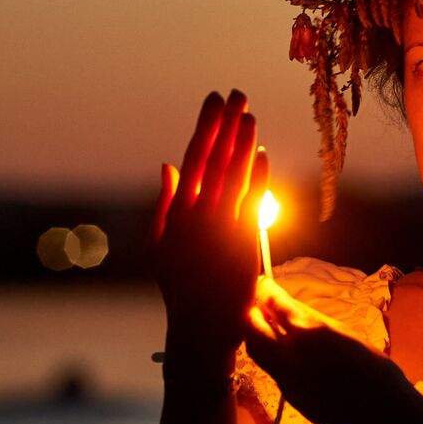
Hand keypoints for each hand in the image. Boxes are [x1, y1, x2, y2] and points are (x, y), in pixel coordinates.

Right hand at [151, 90, 268, 358]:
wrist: (201, 329)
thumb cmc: (179, 287)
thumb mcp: (160, 245)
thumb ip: (165, 203)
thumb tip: (168, 164)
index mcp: (176, 213)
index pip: (193, 157)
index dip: (205, 126)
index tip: (213, 100)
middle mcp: (197, 217)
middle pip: (215, 160)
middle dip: (226, 125)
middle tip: (237, 94)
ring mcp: (221, 230)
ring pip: (234, 177)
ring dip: (243, 144)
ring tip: (250, 115)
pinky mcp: (243, 245)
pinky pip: (252, 203)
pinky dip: (257, 178)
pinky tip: (262, 154)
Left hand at [246, 276, 413, 423]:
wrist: (382, 412)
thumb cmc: (373, 367)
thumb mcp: (343, 333)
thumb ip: (311, 320)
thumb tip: (287, 307)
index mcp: (310, 332)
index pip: (274, 304)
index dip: (264, 291)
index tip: (262, 283)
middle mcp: (290, 355)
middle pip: (252, 329)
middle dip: (251, 313)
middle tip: (258, 305)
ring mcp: (286, 378)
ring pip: (256, 352)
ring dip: (256, 335)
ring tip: (266, 325)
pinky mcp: (289, 396)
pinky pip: (271, 370)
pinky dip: (270, 355)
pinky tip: (284, 351)